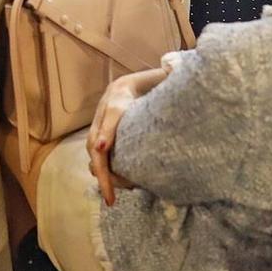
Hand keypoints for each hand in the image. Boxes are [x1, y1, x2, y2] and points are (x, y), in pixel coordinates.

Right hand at [86, 67, 167, 205]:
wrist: (130, 84)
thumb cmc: (149, 84)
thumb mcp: (159, 79)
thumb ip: (169, 77)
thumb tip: (177, 74)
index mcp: (120, 95)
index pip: (113, 113)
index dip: (107, 131)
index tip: (104, 147)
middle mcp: (105, 111)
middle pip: (96, 143)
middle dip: (102, 170)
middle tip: (111, 196)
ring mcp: (99, 125)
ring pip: (93, 154)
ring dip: (101, 175)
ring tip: (112, 196)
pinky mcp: (100, 137)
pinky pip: (97, 158)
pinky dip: (103, 173)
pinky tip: (115, 187)